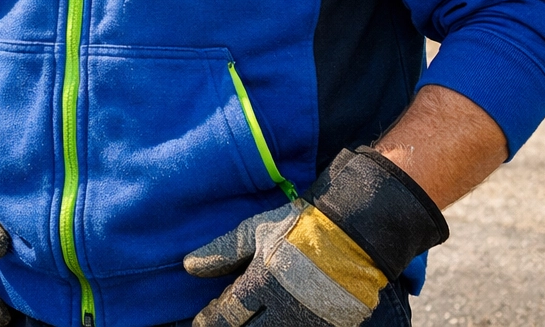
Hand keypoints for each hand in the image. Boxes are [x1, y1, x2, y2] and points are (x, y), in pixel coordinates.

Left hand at [184, 147, 447, 326]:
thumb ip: (222, 252)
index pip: (226, 314)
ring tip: (246, 325)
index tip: (200, 322)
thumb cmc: (299, 227)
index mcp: (262, 283)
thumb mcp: (255, 231)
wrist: (356, 232)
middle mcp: (284, 309)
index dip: (210, 320)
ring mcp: (309, 322)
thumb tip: (188, 267)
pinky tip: (275, 326)